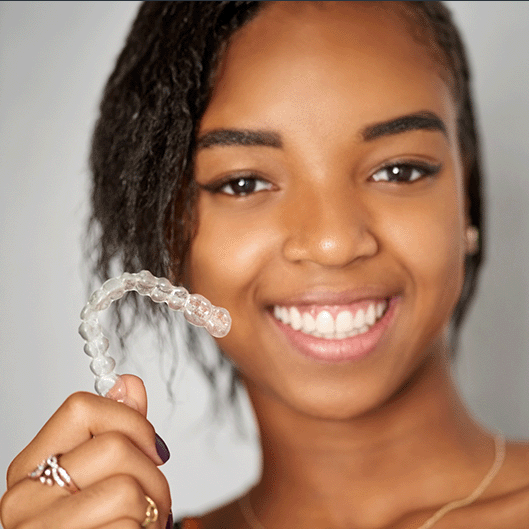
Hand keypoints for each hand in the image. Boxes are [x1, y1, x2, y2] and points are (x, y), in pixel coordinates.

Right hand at [0, 375, 170, 527]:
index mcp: (30, 469)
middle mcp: (24, 500)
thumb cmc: (95, 525)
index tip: (149, 443)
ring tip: (143, 521)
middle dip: (153, 471)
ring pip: (127, 489)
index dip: (128, 418)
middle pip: (115, 447)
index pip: (79, 407)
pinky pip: (128, 526)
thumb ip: (115, 429)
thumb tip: (128, 384)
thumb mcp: (98, 475)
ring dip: (154, 508)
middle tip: (154, 495)